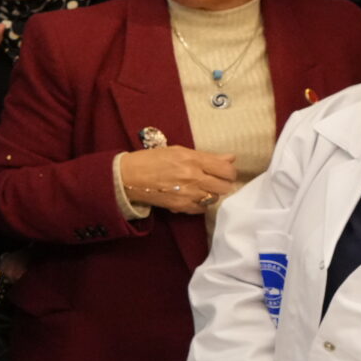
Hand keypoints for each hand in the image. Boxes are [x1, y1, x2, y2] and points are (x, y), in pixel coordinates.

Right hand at [118, 146, 238, 213]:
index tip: (224, 172)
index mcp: (193, 159)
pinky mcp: (181, 207)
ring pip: (214, 198)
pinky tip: (192, 197)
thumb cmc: (153, 159)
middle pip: (225, 187)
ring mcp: (188, 194)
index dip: (229, 172)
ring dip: (211, 194)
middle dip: (222, 184)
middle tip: (214, 181)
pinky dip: (200, 204)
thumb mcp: (180, 151)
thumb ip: (207, 156)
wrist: (129, 176)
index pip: (227, 170)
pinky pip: (202, 209)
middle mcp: (194, 177)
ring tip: (201, 188)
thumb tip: (231, 158)